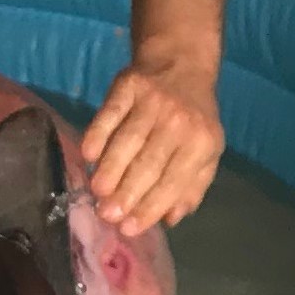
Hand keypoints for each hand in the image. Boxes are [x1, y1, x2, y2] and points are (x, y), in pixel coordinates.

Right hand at [80, 55, 223, 235]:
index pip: (173, 181)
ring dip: (111, 169)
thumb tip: (169, 219)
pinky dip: (98, 133)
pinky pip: (110, 113)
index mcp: (201, 143)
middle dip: (127, 193)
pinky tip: (88, 154)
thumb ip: (192, 187)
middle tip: (107, 215)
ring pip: (128, 140)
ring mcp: (153, 102)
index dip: (150, 207)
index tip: (128, 228)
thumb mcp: (205, 153)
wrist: (182, 65)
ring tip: (97, 192)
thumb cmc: (193, 120)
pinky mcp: (130, 85)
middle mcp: (179, 122)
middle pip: (149, 163)